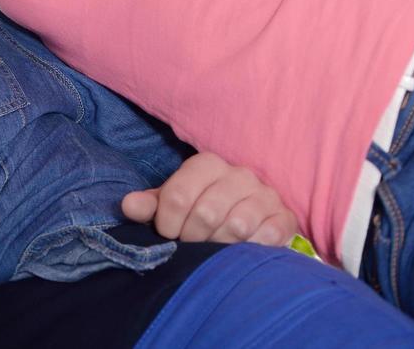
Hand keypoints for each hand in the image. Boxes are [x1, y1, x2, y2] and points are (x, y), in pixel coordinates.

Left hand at [121, 152, 295, 244]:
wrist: (248, 216)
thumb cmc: (202, 208)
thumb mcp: (172, 204)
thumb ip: (150, 205)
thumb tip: (128, 206)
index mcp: (206, 164)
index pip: (178, 195)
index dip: (168, 223)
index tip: (169, 235)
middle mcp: (238, 173)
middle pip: (206, 213)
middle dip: (193, 237)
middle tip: (192, 245)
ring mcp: (265, 194)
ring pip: (236, 225)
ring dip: (220, 244)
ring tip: (215, 247)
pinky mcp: (285, 216)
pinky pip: (268, 235)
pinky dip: (251, 247)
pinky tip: (242, 248)